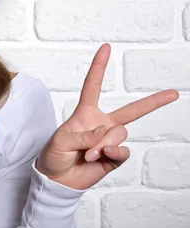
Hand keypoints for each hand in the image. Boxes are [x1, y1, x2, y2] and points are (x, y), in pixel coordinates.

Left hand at [36, 43, 178, 189]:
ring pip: (120, 133)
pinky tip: (100, 157)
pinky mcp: (114, 157)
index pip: (93, 86)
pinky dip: (112, 153)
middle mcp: (101, 124)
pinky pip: (122, 151)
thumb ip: (82, 135)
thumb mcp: (61, 140)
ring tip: (88, 153)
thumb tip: (103, 132)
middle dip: (154, 102)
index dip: (99, 67)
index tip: (106, 48)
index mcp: (85, 113)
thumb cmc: (54, 155)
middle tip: (173, 93)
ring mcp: (110, 140)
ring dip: (103, 144)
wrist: (57, 179)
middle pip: (131, 111)